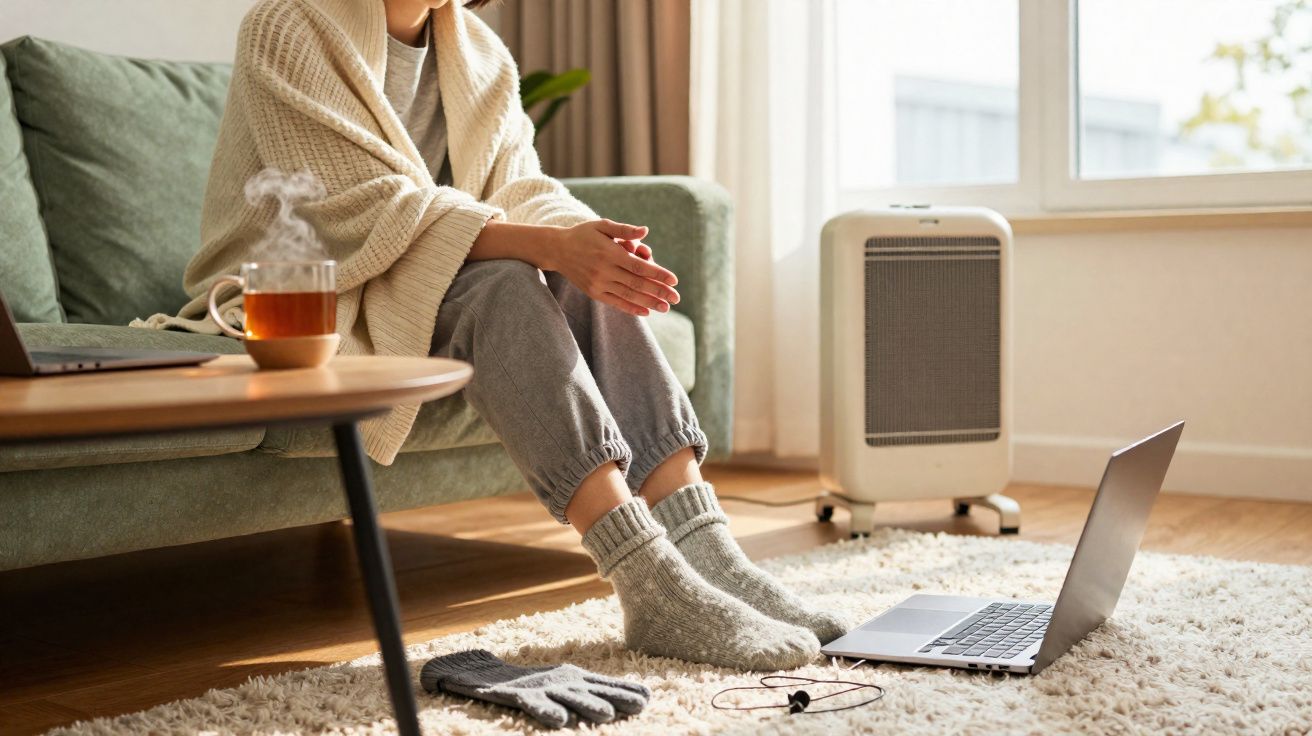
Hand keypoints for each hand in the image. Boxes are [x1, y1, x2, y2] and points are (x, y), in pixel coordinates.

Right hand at [548, 219, 678, 315]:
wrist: (557, 250)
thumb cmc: (583, 234)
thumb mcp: (602, 226)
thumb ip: (624, 230)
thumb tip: (646, 231)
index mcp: (609, 252)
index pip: (638, 266)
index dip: (657, 274)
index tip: (674, 280)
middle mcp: (604, 270)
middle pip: (637, 283)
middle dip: (658, 291)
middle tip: (676, 298)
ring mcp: (598, 283)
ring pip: (628, 295)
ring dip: (649, 302)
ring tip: (665, 307)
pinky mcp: (594, 292)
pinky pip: (615, 302)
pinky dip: (631, 308)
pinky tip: (646, 312)